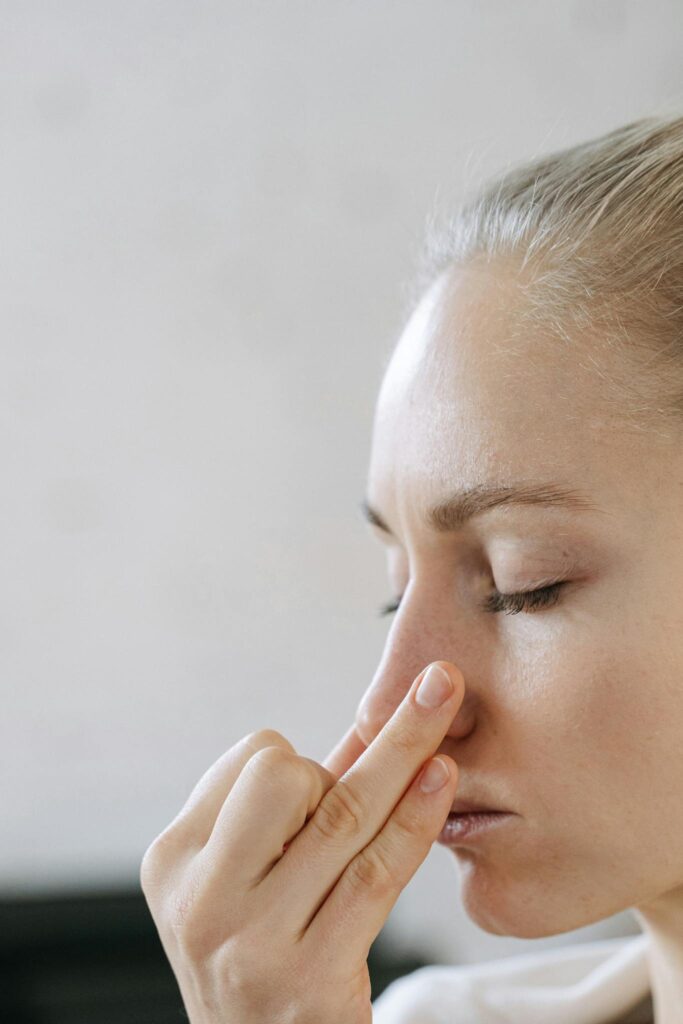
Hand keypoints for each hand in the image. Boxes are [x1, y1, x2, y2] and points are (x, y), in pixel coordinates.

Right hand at [140, 661, 462, 1023]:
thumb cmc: (266, 953)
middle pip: (283, 777)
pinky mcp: (311, 978)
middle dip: (337, 767)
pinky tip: (441, 776)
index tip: (320, 796)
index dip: (301, 762)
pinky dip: (415, 817)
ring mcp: (253, 941)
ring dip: (403, 749)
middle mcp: (201, 898)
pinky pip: (376, 875)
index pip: (250, 760)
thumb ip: (300, 804)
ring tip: (444, 695)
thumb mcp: (255, 877)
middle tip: (360, 797)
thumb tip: (372, 721)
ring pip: (343, 817)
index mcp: (174, 860)